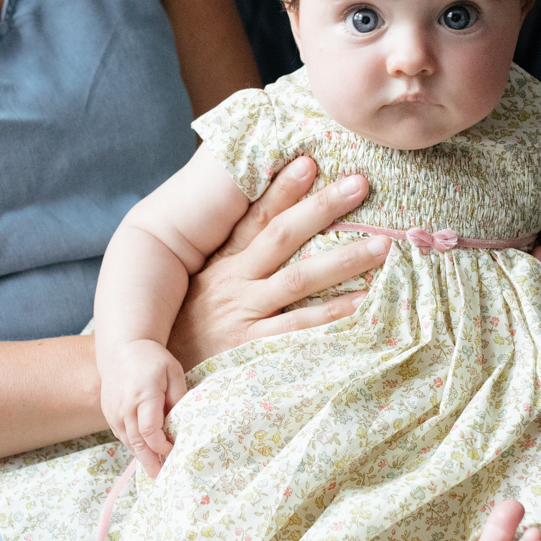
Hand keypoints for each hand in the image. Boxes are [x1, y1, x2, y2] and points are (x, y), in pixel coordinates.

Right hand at [99, 339, 188, 477]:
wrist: (121, 350)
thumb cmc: (152, 360)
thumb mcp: (172, 372)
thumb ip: (178, 397)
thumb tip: (182, 424)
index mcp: (143, 395)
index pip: (150, 431)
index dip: (162, 446)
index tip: (174, 451)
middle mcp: (125, 407)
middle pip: (137, 443)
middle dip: (150, 462)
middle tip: (162, 479)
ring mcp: (114, 412)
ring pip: (128, 442)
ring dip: (142, 458)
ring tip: (155, 472)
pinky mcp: (109, 414)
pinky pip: (122, 436)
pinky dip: (134, 446)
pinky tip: (145, 454)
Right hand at [166, 157, 390, 367]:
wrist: (159, 379)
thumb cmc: (187, 330)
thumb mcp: (201, 287)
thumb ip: (232, 258)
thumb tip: (266, 220)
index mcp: (221, 264)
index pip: (253, 217)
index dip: (281, 189)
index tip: (309, 161)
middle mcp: (234, 284)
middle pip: (282, 237)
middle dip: (321, 208)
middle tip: (360, 185)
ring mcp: (245, 315)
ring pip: (299, 280)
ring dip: (342, 260)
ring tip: (381, 244)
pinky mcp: (255, 348)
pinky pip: (301, 327)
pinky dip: (334, 314)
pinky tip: (365, 302)